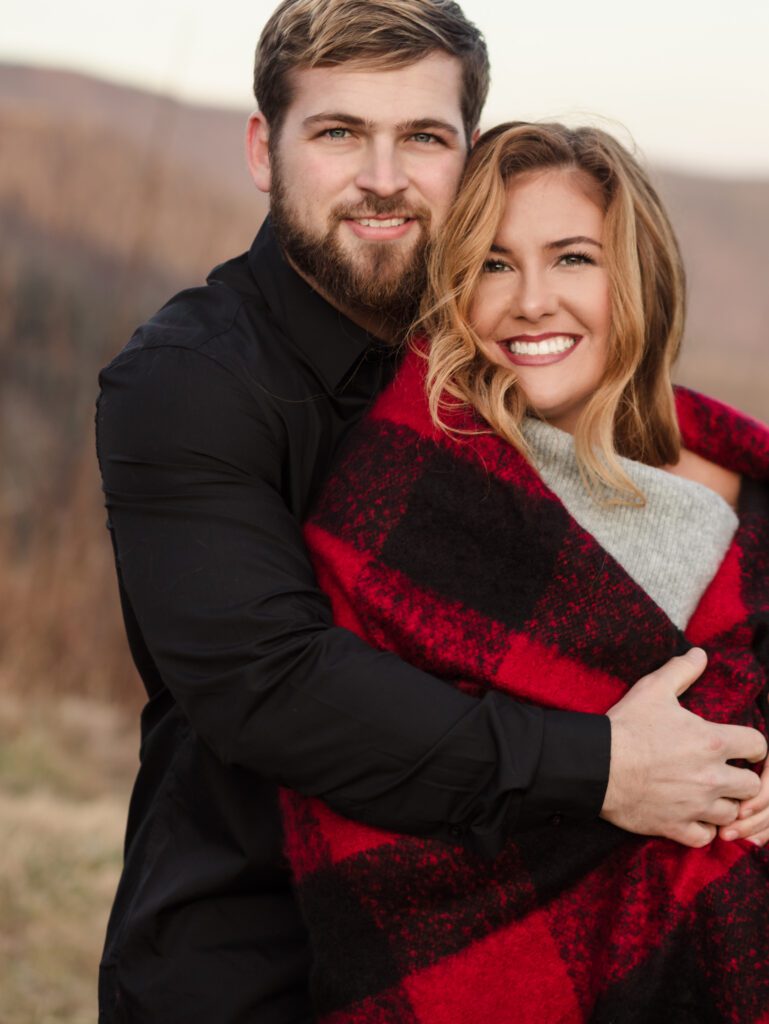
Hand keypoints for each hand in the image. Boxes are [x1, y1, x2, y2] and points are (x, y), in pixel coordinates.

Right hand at [600, 648, 766, 847]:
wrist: (596, 765)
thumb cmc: (626, 726)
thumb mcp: (653, 689)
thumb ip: (681, 670)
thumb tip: (700, 654)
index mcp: (712, 741)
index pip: (758, 746)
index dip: (752, 746)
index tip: (740, 746)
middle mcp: (711, 776)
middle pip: (751, 786)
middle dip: (741, 779)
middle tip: (724, 773)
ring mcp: (695, 805)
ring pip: (731, 814)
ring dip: (722, 805)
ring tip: (707, 795)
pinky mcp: (676, 827)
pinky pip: (705, 838)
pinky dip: (702, 830)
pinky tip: (691, 817)